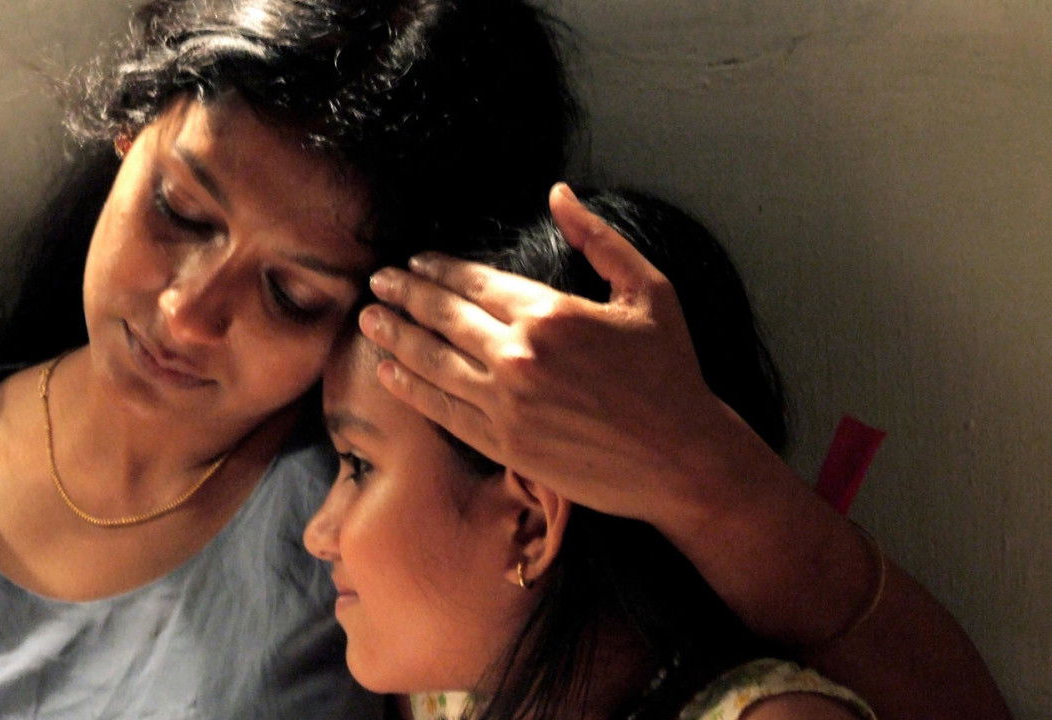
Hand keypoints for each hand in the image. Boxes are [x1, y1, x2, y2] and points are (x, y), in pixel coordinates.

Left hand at [359, 183, 758, 521]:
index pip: (474, 283)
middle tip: (378, 282)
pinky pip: (443, 410)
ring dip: (394, 338)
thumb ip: (598, 238)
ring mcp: (506, 402)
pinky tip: (390, 373)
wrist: (681, 458)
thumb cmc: (671, 371)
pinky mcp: (503, 444)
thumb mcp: (648, 289)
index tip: (415, 261)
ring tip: (370, 320)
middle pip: (443, 317)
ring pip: (432, 362)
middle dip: (404, 295)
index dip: (438, 270)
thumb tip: (558, 193)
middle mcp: (519, 355)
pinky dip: (411, 389)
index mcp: (550, 312)